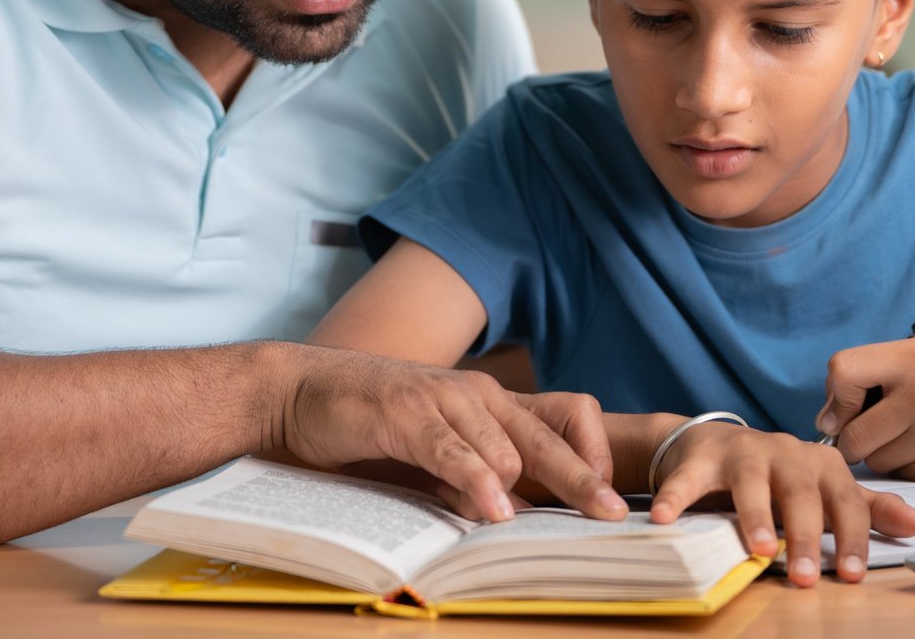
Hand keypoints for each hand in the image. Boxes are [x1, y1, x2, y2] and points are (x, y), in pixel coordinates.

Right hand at [266, 345, 626, 522]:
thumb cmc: (369, 426)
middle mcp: (477, 395)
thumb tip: (513, 515)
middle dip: (585, 479)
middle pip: (549, 436)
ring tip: (561, 522)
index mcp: (489, 404)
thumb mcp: (431, 456)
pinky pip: (452, 451)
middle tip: (614, 516)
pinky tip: (495, 510)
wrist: (300, 392)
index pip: (564, 417)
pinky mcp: (406, 414)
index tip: (609, 497)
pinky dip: (476, 481)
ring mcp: (443, 400)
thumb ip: (471, 478)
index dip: (592, 454)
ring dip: (534, 486)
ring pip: (507, 445)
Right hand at [647, 424, 914, 586]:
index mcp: (821, 465)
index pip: (845, 501)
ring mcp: (742, 453)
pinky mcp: (701, 459)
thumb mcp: (824, 490)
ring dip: (755, 516)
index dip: (851, 536)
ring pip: (752, 483)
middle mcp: (785, 453)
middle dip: (806, 535)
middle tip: (806, 576)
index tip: (853, 574)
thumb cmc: (779, 476)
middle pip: (801, 493)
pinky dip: (677, 496)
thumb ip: (866, 509)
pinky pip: (689, 479)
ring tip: (758, 549)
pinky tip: (667, 518)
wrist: (715, 443)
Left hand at [815, 337, 914, 479]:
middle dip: (858, 438)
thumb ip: (870, 376)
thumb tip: (824, 421)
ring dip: (885, 456)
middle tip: (883, 428)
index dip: (836, 396)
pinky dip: (910, 469)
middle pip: (852, 434)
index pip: (843, 370)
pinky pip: (903, 478)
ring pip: (875, 462)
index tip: (845, 408)